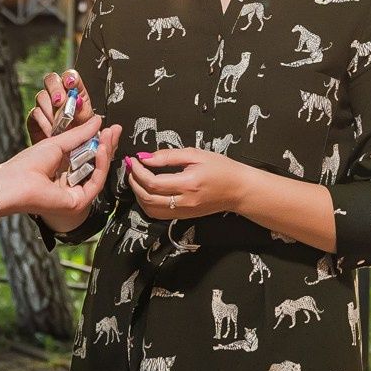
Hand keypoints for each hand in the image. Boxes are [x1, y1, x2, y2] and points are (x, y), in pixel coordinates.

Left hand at [0, 115, 120, 230]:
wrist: (13, 182)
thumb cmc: (26, 165)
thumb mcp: (57, 143)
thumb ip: (80, 134)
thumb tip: (97, 121)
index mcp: (63, 171)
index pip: (88, 157)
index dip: (100, 142)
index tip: (108, 128)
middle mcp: (70, 184)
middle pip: (96, 165)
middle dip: (107, 146)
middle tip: (114, 130)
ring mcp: (75, 195)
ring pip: (98, 174)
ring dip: (105, 153)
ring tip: (109, 135)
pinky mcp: (78, 202)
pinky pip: (95, 182)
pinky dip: (100, 165)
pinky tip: (101, 149)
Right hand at [27, 69, 84, 144]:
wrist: (70, 152)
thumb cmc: (82, 134)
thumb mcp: (88, 122)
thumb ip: (83, 110)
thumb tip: (77, 102)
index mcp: (75, 92)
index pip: (69, 76)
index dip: (69, 77)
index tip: (71, 84)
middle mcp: (59, 95)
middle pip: (51, 81)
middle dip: (55, 90)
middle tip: (59, 102)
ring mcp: (46, 105)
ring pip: (42, 96)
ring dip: (50, 110)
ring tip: (59, 124)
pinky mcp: (36, 117)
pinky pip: (35, 113)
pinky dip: (44, 123)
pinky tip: (52, 131)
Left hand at [124, 148, 249, 221]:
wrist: (239, 189)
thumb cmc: (222, 169)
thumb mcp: (196, 154)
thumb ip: (168, 156)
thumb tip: (146, 157)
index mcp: (188, 184)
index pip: (152, 182)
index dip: (138, 171)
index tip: (134, 160)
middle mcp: (184, 201)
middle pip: (147, 197)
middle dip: (134, 182)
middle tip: (131, 168)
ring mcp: (183, 211)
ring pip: (150, 209)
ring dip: (138, 194)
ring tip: (137, 179)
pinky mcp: (184, 216)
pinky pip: (158, 214)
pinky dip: (147, 203)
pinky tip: (147, 191)